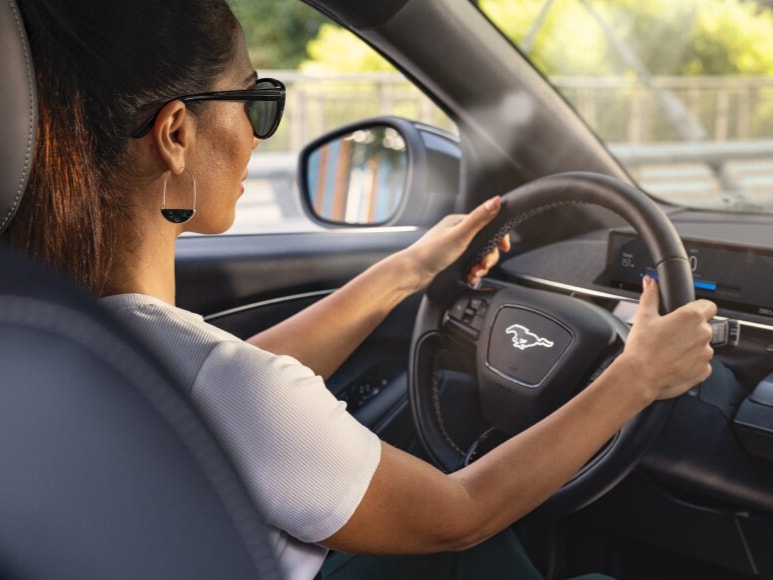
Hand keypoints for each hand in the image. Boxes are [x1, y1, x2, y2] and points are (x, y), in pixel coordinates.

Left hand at [404, 196, 510, 291]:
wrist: (411, 273)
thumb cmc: (430, 253)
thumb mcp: (460, 235)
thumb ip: (479, 219)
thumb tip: (496, 201)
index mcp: (459, 222)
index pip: (487, 225)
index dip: (498, 237)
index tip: (504, 248)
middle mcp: (456, 233)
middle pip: (485, 243)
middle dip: (488, 257)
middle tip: (483, 266)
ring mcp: (454, 247)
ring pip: (478, 256)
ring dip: (481, 266)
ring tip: (475, 273)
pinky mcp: (451, 261)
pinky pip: (470, 265)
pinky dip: (473, 272)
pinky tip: (469, 277)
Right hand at [617, 276, 716, 401]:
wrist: (639, 377)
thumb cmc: (642, 348)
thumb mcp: (644, 316)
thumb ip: (650, 296)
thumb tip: (650, 282)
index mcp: (691, 317)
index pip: (708, 306)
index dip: (697, 308)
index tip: (686, 314)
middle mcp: (703, 334)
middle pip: (702, 327)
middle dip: (689, 330)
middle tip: (669, 335)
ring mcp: (705, 354)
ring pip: (701, 346)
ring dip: (690, 347)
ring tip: (668, 352)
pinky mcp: (704, 371)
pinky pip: (700, 364)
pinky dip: (690, 363)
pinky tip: (672, 363)